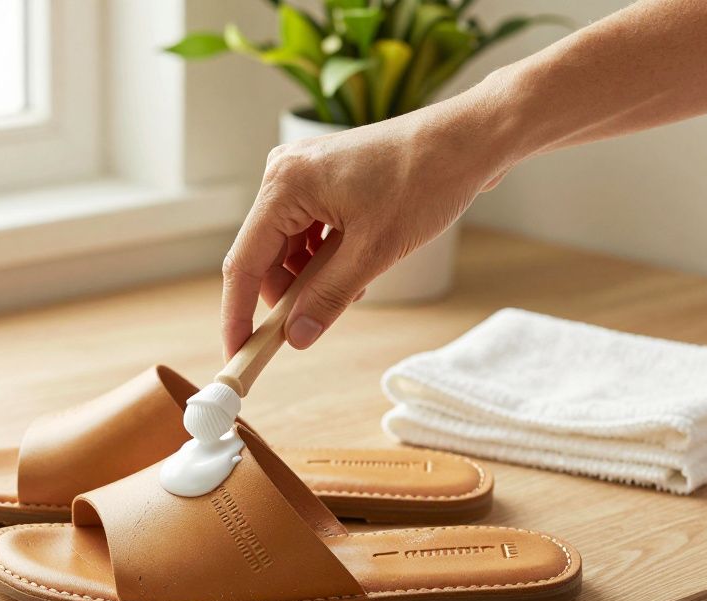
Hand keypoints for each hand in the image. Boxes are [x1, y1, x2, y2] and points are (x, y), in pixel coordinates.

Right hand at [220, 91, 512, 357]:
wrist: (468, 140)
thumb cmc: (425, 181)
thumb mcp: (373, 252)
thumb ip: (327, 297)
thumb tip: (296, 337)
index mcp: (285, 185)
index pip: (244, 263)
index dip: (238, 314)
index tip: (237, 354)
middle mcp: (284, 174)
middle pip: (263, 256)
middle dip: (286, 295)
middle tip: (310, 327)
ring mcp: (302, 173)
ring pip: (287, 247)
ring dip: (310, 278)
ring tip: (354, 285)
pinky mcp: (322, 178)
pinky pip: (306, 231)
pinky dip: (323, 258)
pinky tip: (355, 265)